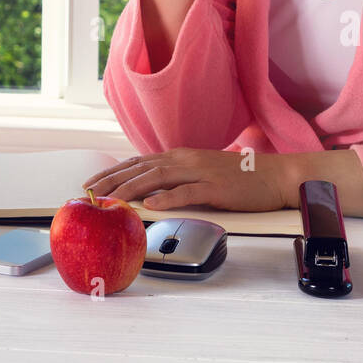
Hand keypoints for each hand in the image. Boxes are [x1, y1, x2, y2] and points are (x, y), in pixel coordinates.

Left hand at [82, 147, 289, 213]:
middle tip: (88, 194)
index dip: (112, 172)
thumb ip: (177, 179)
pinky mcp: (215, 187)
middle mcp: (185, 159)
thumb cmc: (238, 178)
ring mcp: (199, 172)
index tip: (90, 183)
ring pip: (157, 178)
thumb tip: (150, 193)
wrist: (275, 174)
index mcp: (180, 156)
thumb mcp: (201, 173)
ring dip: (130, 190)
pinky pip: (186, 193)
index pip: (137, 162)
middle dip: (111, 181)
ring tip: (109, 201)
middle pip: (140, 169)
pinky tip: (150, 206)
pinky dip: (166, 199)